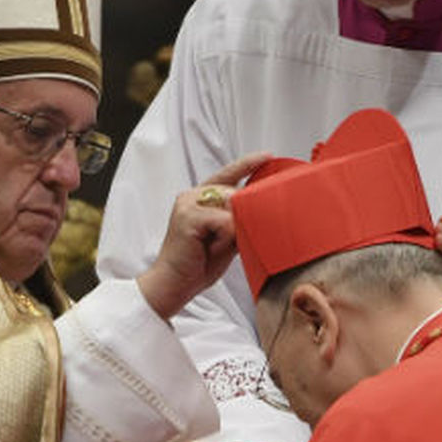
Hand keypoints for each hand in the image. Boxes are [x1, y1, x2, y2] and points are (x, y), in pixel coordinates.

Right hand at [138, 153, 269, 318]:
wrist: (174, 284)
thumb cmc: (199, 263)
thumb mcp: (227, 238)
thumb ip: (240, 221)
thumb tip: (263, 211)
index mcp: (201, 198)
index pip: (228, 175)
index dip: (247, 164)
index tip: (267, 156)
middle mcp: (193, 196)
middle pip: (234, 192)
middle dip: (241, 216)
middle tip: (227, 242)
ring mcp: (188, 203)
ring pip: (231, 204)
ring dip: (232, 230)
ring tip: (214, 247)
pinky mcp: (188, 216)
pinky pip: (225, 221)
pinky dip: (226, 237)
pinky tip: (210, 248)